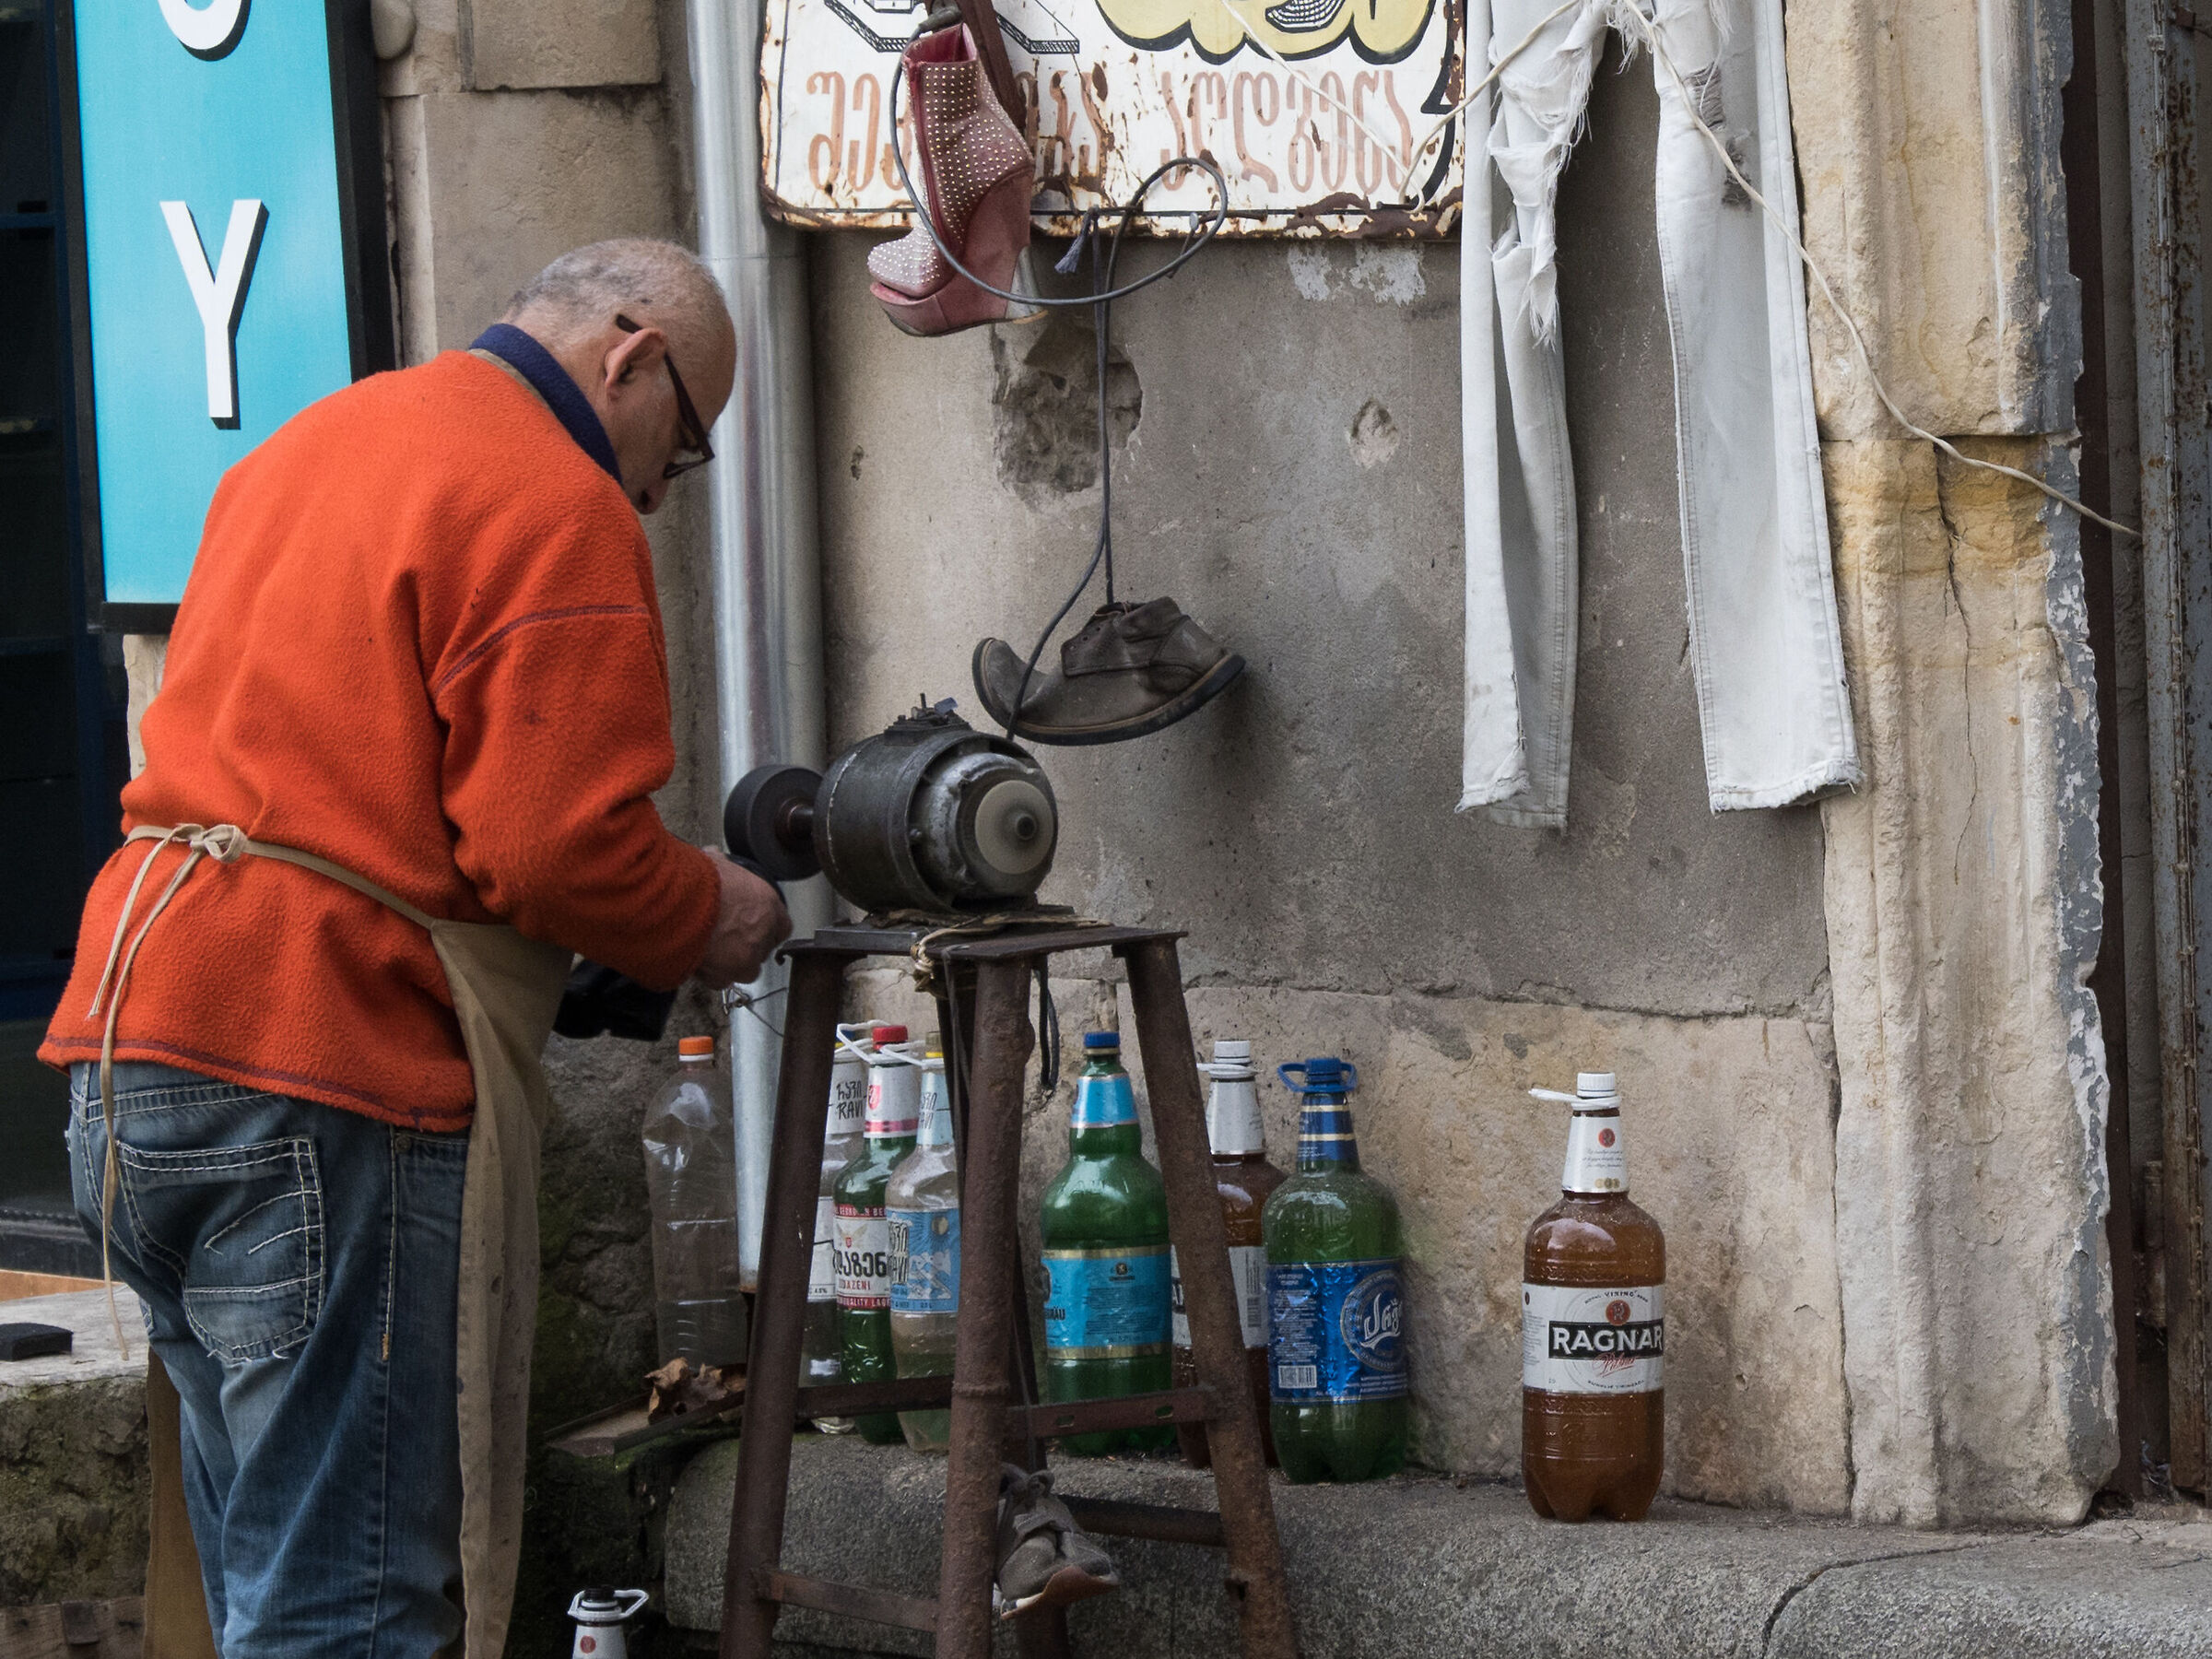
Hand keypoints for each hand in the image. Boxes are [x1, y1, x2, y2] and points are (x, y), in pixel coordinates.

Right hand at [695, 850, 791, 988]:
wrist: (676, 905)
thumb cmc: (696, 881)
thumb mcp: (714, 863)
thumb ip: (721, 865)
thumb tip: (712, 857)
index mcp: (767, 904)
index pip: (781, 924)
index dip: (766, 927)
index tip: (754, 926)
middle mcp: (762, 933)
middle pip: (763, 948)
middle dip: (747, 945)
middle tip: (726, 937)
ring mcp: (745, 957)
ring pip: (747, 969)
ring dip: (733, 963)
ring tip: (712, 951)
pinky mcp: (725, 974)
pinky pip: (722, 981)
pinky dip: (712, 974)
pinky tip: (698, 961)